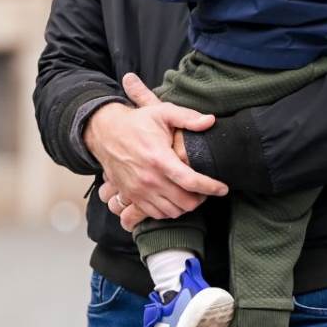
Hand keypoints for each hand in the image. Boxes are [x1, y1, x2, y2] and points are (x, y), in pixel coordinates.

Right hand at [87, 74, 227, 229]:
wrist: (103, 133)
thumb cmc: (136, 122)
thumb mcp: (161, 112)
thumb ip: (188, 117)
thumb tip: (211, 121)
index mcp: (159, 158)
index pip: (191, 181)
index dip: (211, 187)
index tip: (223, 188)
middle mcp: (149, 179)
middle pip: (185, 202)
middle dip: (201, 199)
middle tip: (206, 190)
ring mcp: (138, 191)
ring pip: (172, 212)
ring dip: (186, 206)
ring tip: (192, 195)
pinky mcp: (131, 196)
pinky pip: (155, 214)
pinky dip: (169, 211)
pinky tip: (175, 199)